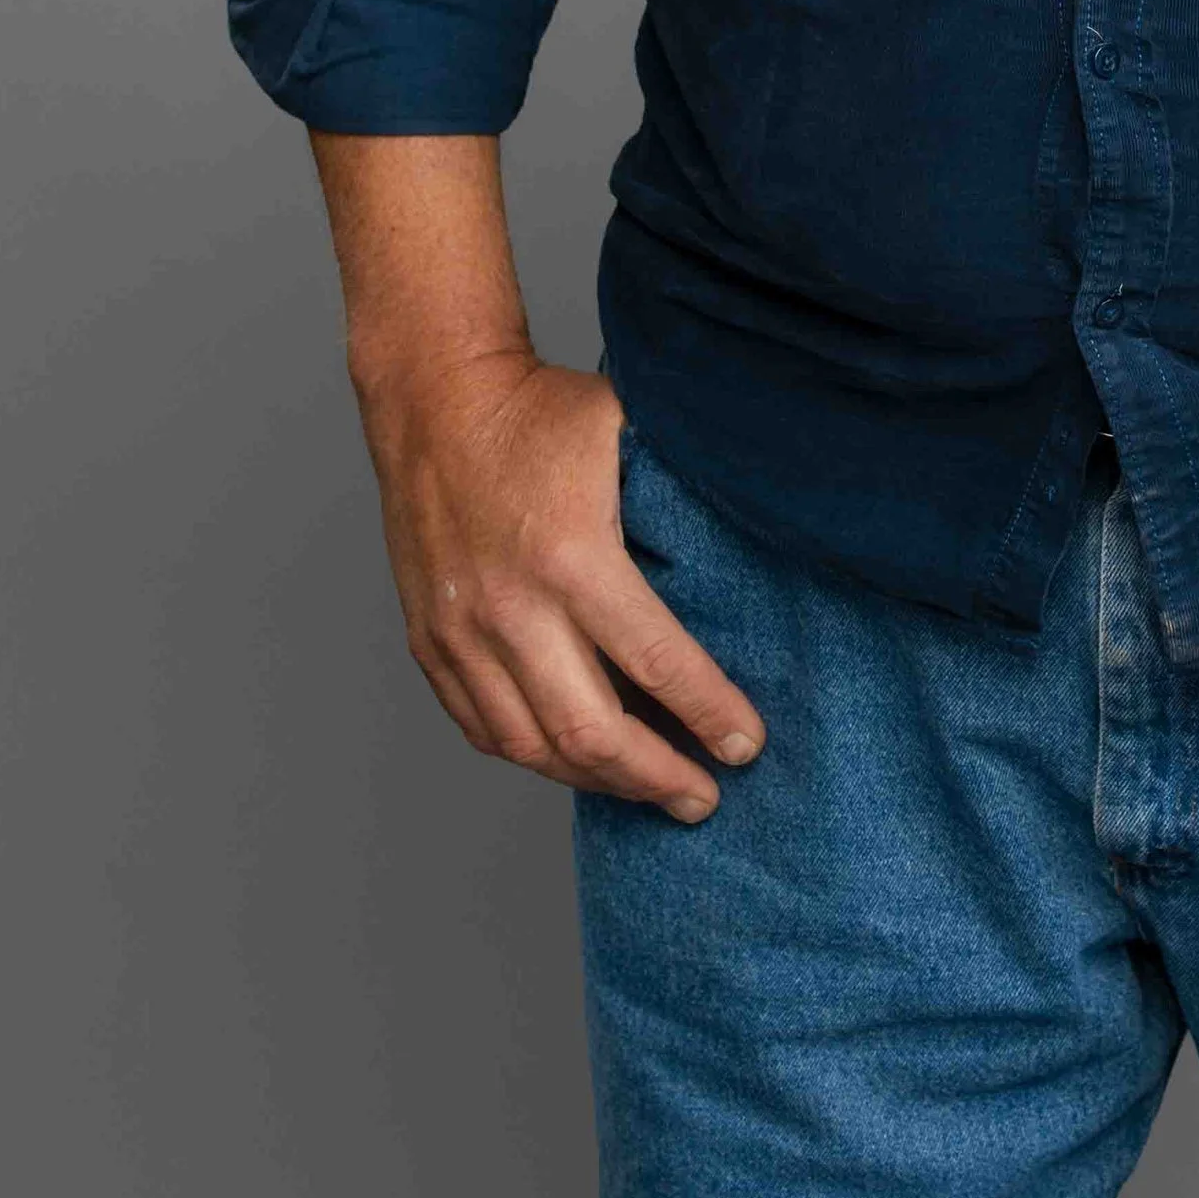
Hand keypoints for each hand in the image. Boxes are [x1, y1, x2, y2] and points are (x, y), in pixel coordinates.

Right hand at [356, 351, 765, 819]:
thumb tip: (767, 524)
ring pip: (534, 747)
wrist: (435, 400)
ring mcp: (462, 634)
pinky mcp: (431, 644)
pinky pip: (484, 730)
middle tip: (705, 798)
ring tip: (651, 791)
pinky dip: (536, 758)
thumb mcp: (628, 431)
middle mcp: (512, 608)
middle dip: (659, 777)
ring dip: (599, 781)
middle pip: (592, 731)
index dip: (709, 713)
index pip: (656, 662)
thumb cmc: (541, 412)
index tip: (748, 746)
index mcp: (572, 556)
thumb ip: (683, 490)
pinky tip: (577, 764)